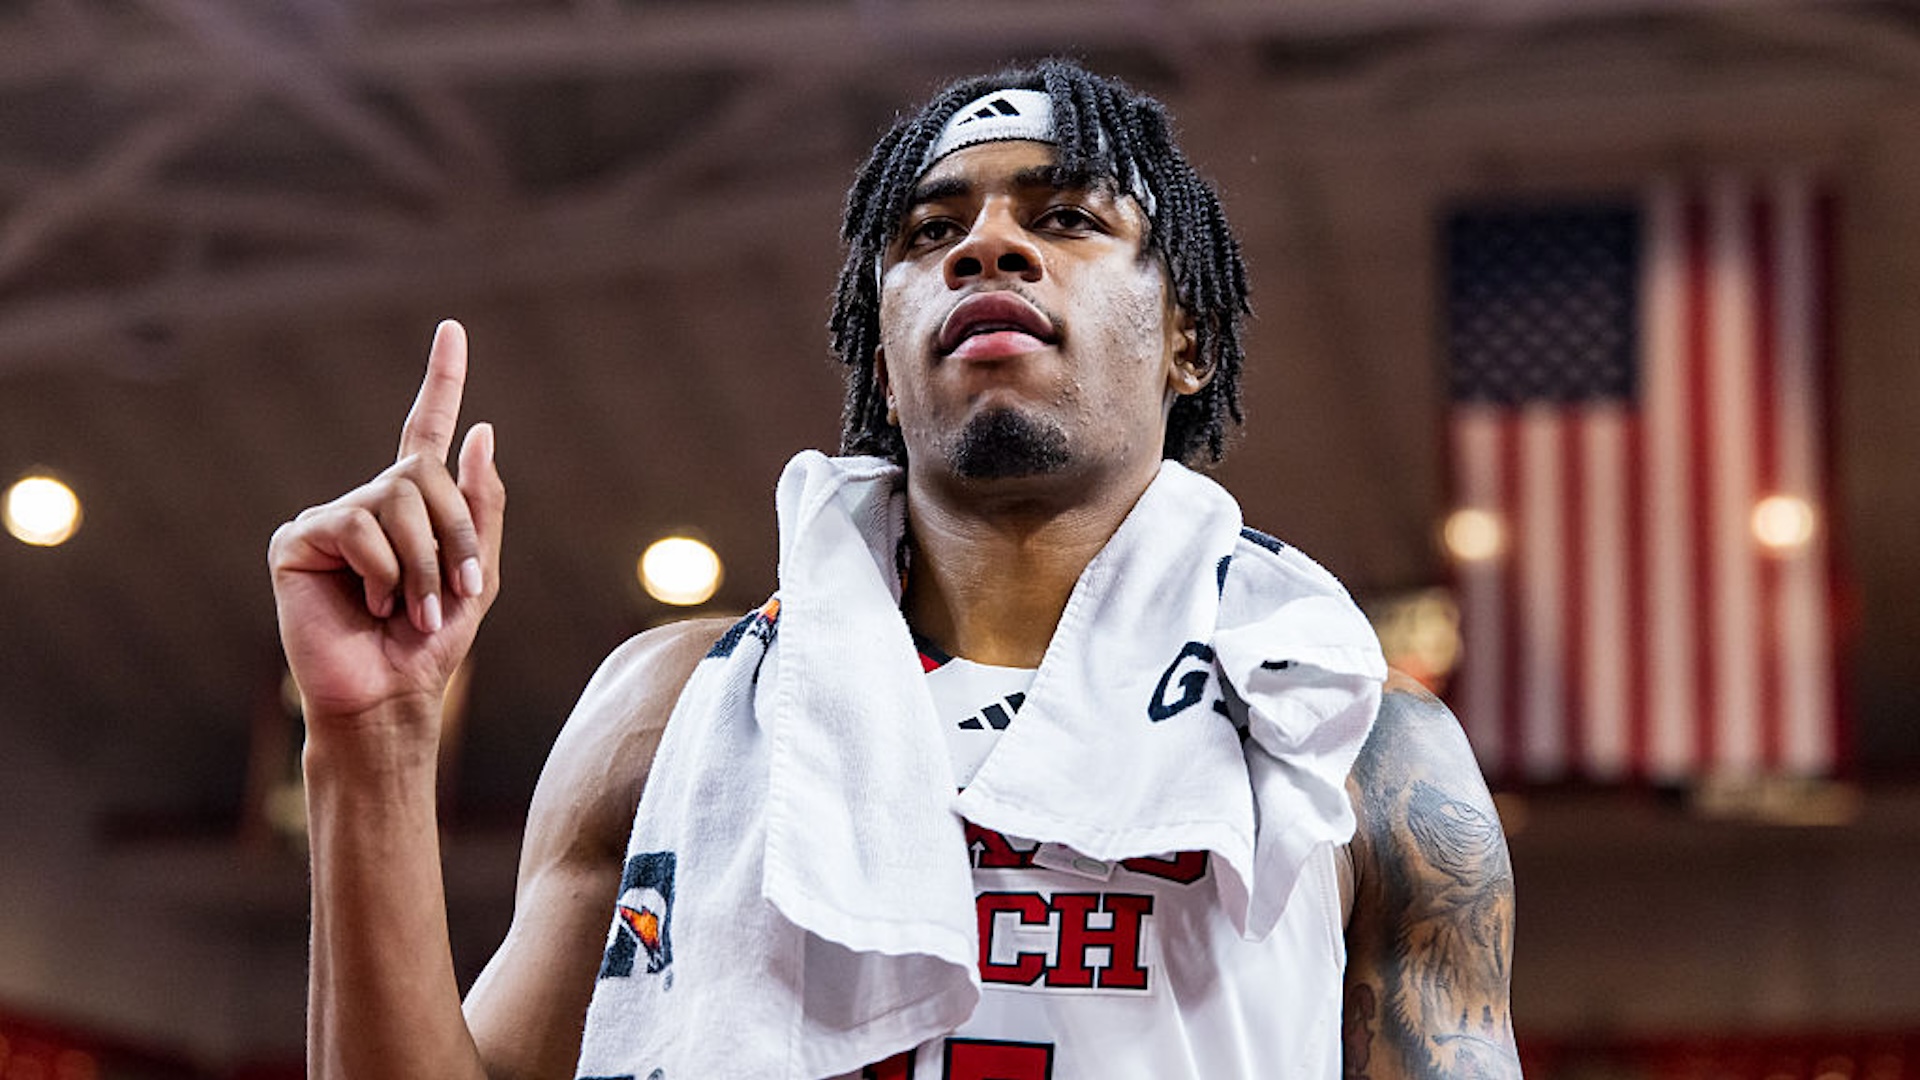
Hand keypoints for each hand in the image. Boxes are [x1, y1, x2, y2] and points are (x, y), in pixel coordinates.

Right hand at [268, 320, 505, 729]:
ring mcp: (331, 518)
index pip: (426, 429)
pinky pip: (357, 528)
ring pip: (394, 501)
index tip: (453, 328)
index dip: (442, 379)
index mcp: (413, 507)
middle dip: (454, 536)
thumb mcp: (479, 572)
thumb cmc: (432, 641)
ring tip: (409, 608)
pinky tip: (369, 604)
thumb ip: (480, 505)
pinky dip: (381, 571)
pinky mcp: (296, 540)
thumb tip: (482, 430)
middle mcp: (369, 502)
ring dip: (421, 563)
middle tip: (453, 592)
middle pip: (423, 475)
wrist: (390, 694)